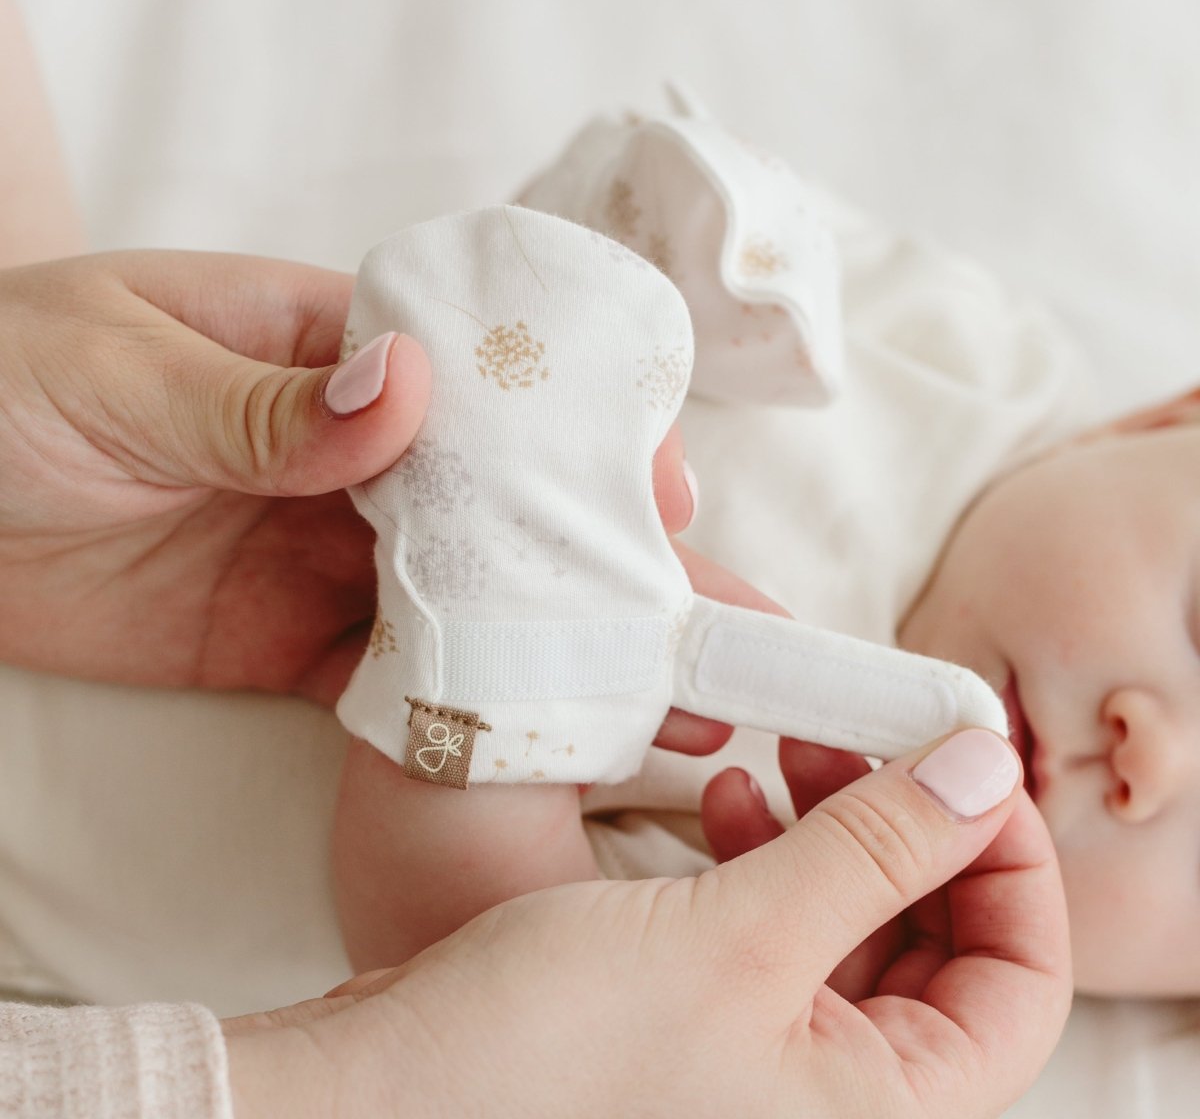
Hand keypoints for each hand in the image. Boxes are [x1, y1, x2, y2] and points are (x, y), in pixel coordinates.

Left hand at [0, 251, 697, 708]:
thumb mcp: (123, 372)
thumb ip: (268, 400)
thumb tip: (410, 389)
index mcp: (331, 351)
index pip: (484, 384)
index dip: (575, 432)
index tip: (660, 481)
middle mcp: (354, 455)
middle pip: (498, 502)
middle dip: (594, 549)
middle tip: (694, 606)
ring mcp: (325, 554)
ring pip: (460, 596)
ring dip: (544, 636)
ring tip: (649, 684)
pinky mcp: (287, 643)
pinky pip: (385, 677)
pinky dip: (448, 703)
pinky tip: (522, 731)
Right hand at [225, 729, 1070, 1117]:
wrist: (389, 1090)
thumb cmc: (551, 1057)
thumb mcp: (742, 937)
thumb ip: (878, 850)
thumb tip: (983, 772)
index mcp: (878, 1115)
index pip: (1019, 986)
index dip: (1009, 862)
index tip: (969, 761)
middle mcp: (831, 1101)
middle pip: (936, 947)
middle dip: (910, 828)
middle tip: (873, 739)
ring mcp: (764, 1061)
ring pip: (851, 926)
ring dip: (832, 828)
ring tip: (781, 757)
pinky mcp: (702, 1018)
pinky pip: (777, 928)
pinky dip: (768, 854)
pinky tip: (722, 797)